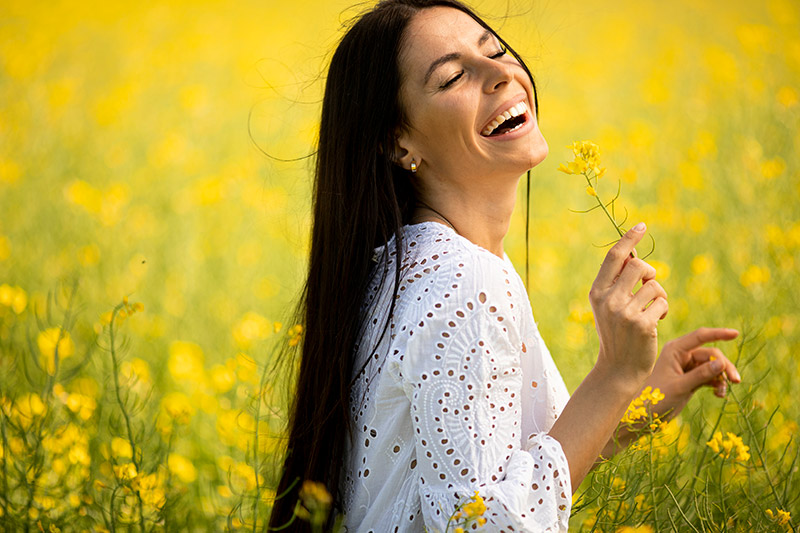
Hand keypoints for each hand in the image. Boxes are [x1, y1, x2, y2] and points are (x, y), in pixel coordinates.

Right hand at [589, 223, 668, 384]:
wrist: (617, 369)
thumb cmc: (616, 334)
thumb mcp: (608, 307)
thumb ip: (617, 283)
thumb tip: (633, 254)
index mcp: (597, 292)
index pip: (614, 256)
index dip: (629, 238)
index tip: (642, 226)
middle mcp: (608, 299)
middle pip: (639, 266)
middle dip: (650, 273)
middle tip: (650, 286)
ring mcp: (625, 312)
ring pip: (654, 285)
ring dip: (659, 295)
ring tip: (654, 310)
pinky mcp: (643, 324)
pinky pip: (663, 302)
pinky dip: (663, 310)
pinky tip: (656, 322)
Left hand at [644, 327, 740, 420]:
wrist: (646, 414)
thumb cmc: (657, 398)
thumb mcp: (680, 386)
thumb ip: (701, 375)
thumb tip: (722, 363)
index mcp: (675, 350)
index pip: (700, 336)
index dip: (719, 334)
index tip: (736, 334)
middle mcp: (681, 354)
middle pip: (711, 354)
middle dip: (724, 366)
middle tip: (736, 381)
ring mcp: (686, 366)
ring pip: (712, 366)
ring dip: (721, 377)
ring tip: (722, 392)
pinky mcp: (691, 378)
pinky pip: (709, 376)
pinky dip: (716, 383)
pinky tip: (718, 394)